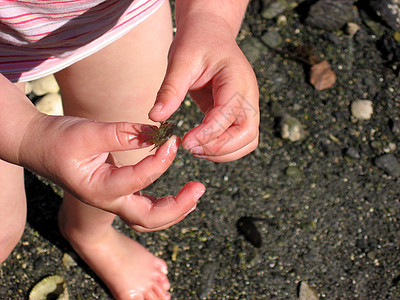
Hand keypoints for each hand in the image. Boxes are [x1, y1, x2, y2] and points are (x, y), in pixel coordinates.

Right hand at [18, 114, 204, 231]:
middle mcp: (108, 201)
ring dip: (175, 210)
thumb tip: (155, 133)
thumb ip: (121, 133)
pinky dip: (164, 206)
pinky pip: (145, 209)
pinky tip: (178, 194)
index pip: (139, 180)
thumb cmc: (60, 139)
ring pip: (148, 220)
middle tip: (199, 188)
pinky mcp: (118, 194)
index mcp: (100, 188)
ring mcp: (114, 201)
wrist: (42, 147)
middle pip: (148, 219)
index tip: (173, 140)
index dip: (160, 161)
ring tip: (195, 194)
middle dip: (178, 206)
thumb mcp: (88, 132)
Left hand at [149, 11, 258, 161]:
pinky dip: (223, 147)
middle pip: (247, 135)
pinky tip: (201, 144)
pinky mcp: (239, 112)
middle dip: (220, 148)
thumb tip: (156, 117)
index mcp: (236, 80)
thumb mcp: (181, 60)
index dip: (208, 134)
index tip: (186, 142)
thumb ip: (170, 89)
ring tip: (195, 149)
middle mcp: (248, 95)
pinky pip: (239, 138)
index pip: (229, 115)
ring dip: (223, 152)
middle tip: (191, 148)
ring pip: (247, 141)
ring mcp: (247, 105)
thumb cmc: (197, 41)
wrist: (210, 32)